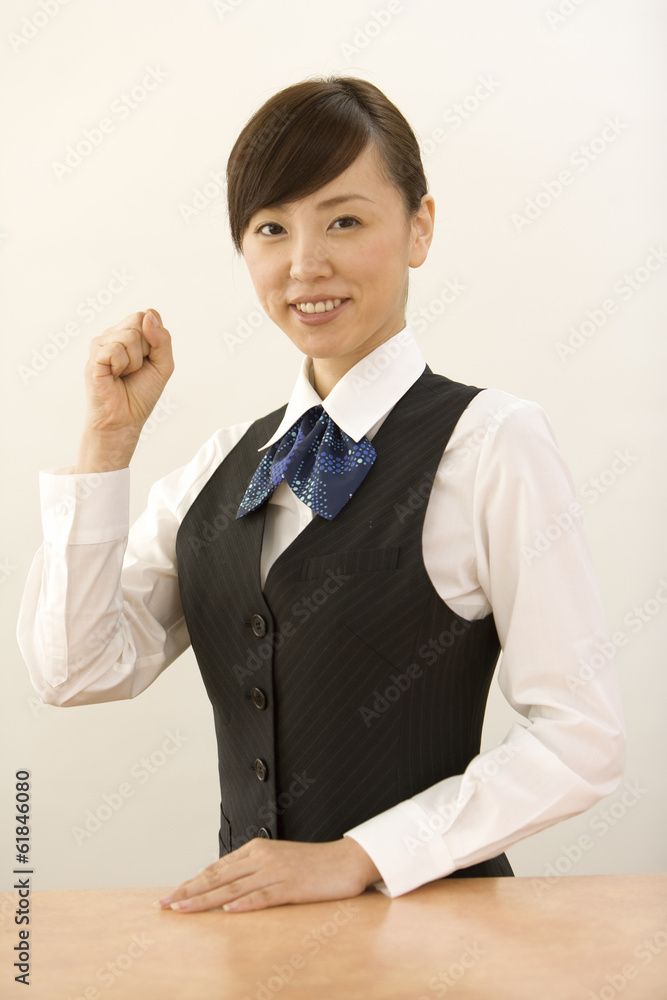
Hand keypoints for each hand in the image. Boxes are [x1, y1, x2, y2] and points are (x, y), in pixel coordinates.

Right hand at [77, 309, 173, 471]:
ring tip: (124, 374)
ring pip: (129, 336)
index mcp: (129, 332)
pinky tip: (114, 376)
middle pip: (139, 320)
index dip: (155, 338)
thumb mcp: (163, 364)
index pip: (148, 314)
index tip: (148, 359)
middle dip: (146, 349)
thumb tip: (149, 315)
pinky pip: (115, 350)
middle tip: (136, 368)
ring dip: (134, 361)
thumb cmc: (142, 392)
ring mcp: (100, 344)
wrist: (125, 419)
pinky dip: (122, 367)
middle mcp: (112, 334)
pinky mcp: (93, 357)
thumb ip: (163, 339)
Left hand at [156, 837, 381, 913]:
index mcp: (256, 849)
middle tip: (165, 905)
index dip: (192, 882)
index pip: (216, 868)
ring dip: (205, 900)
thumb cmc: (311, 864)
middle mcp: (261, 858)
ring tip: (184, 909)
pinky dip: (244, 904)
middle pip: (218, 877)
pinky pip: (263, 897)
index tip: (171, 896)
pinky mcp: (291, 887)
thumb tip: (225, 888)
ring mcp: (276, 872)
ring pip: (233, 888)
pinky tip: (228, 911)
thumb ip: (252, 870)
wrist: (345, 860)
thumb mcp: (277, 861)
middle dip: (189, 892)